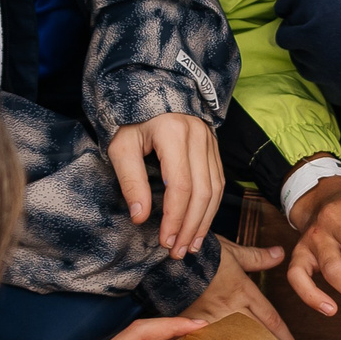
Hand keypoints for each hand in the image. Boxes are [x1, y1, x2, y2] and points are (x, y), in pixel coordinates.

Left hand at [106, 112, 221, 257]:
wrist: (150, 88)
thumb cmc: (130, 118)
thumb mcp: (121, 145)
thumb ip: (131, 180)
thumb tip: (140, 217)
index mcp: (173, 133)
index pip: (180, 186)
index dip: (174, 218)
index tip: (164, 240)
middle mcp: (198, 137)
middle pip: (203, 192)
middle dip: (190, 226)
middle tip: (177, 251)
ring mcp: (210, 141)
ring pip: (216, 190)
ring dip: (204, 222)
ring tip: (189, 246)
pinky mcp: (214, 148)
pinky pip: (219, 182)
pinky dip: (211, 208)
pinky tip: (200, 225)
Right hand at [183, 238, 305, 339]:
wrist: (169, 258)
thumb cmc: (202, 256)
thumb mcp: (233, 252)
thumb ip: (257, 257)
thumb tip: (280, 253)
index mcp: (244, 292)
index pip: (273, 322)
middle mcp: (233, 309)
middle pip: (262, 339)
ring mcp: (214, 320)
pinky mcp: (195, 326)